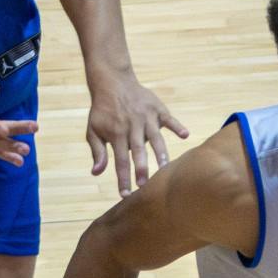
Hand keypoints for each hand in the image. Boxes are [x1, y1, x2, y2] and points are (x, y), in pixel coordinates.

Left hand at [87, 71, 187, 193]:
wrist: (112, 82)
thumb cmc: (102, 111)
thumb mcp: (93, 130)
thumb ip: (97, 152)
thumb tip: (96, 173)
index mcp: (116, 134)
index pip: (120, 161)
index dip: (123, 178)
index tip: (125, 195)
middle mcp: (132, 126)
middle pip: (138, 151)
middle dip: (141, 168)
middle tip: (144, 185)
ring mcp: (146, 117)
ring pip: (155, 137)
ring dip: (161, 152)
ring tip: (166, 167)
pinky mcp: (157, 109)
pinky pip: (169, 118)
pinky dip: (177, 126)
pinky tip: (185, 135)